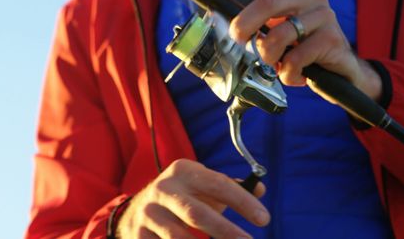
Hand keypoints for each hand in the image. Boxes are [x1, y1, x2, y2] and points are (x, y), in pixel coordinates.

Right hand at [116, 159, 268, 238]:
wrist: (141, 209)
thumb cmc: (186, 197)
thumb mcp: (205, 185)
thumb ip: (232, 187)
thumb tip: (259, 189)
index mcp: (183, 171)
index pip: (217, 184)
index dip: (242, 201)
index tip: (264, 219)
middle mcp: (163, 190)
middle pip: (196, 213)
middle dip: (225, 231)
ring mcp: (149, 214)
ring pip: (179, 238)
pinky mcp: (139, 235)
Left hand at [199, 0, 382, 101]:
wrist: (342, 71)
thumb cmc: (302, 49)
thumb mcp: (277, 32)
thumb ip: (257, 26)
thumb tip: (225, 29)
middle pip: (265, 4)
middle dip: (243, 26)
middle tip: (236, 41)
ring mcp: (324, 15)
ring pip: (279, 36)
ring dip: (268, 58)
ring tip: (275, 67)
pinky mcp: (332, 39)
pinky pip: (295, 59)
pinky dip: (287, 74)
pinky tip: (295, 77)